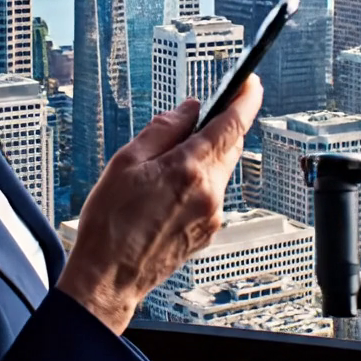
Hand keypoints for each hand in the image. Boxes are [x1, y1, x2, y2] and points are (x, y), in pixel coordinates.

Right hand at [57, 74, 263, 334]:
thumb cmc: (110, 223)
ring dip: (203, 158)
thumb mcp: (126, 161)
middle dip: (218, 128)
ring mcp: (212, 215)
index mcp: (188, 169)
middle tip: (195, 119)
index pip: (231, 124)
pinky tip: (167, 192)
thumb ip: (163, 128)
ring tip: (164, 167)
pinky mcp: (208, 231)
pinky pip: (211, 194)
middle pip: (229, 146)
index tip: (251, 83)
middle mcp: (209, 192)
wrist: (109, 277)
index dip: (245, 98)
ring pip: (220, 171)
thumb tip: (189, 109)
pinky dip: (197, 183)